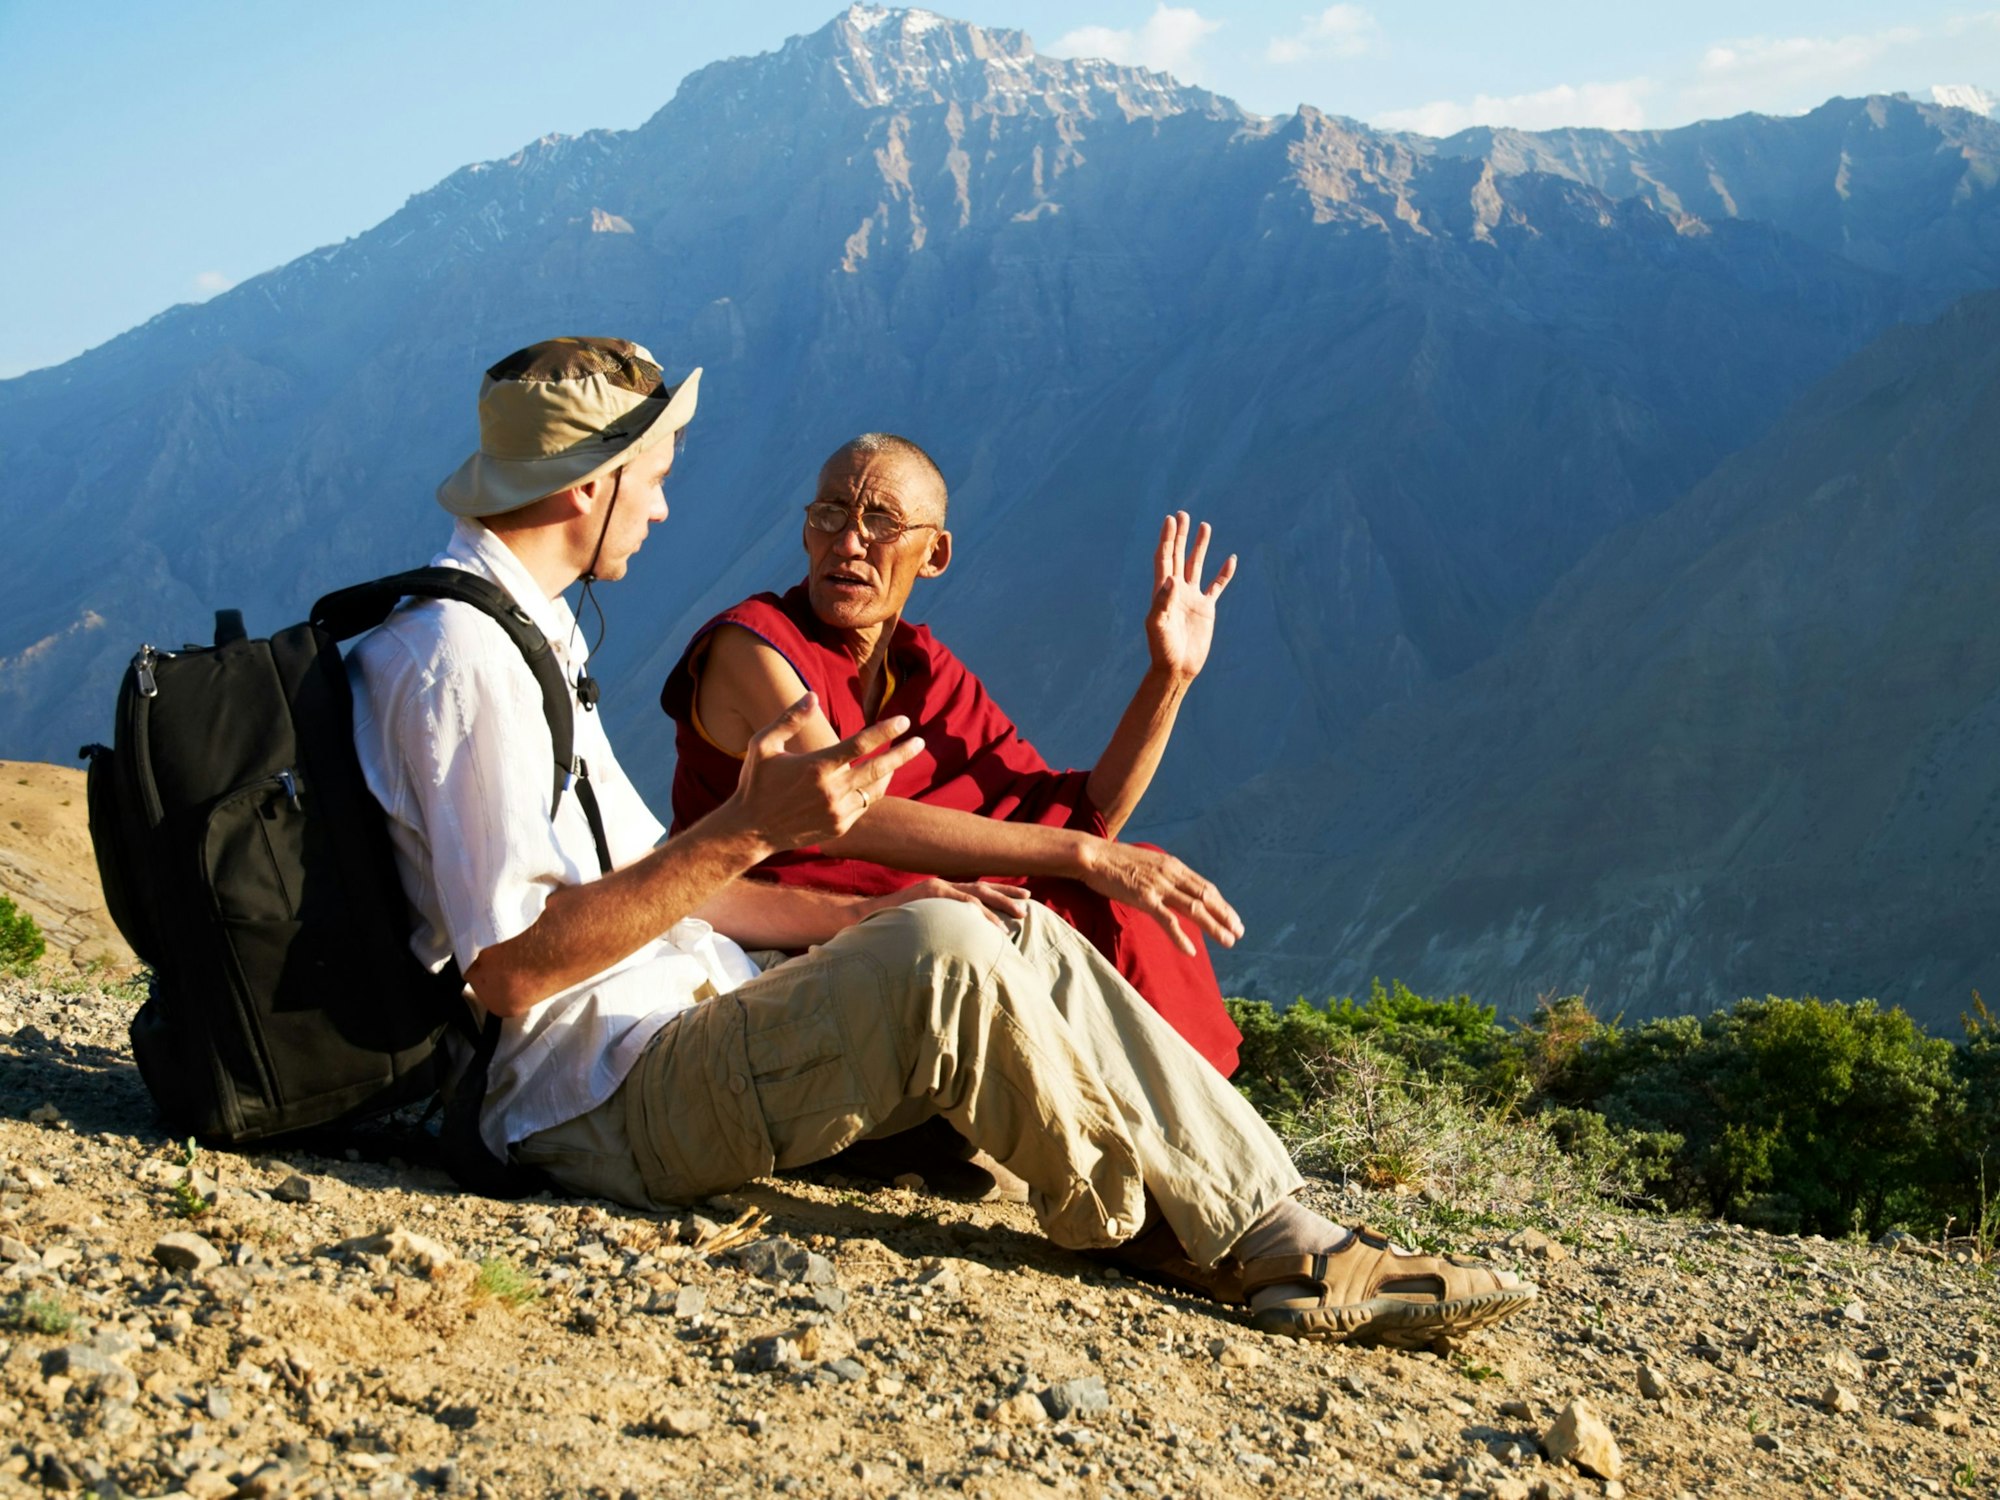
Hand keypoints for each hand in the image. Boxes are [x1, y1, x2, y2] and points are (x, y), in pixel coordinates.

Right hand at [727, 694, 923, 852]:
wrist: (749, 830)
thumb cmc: (755, 783)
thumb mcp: (763, 745)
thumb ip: (789, 718)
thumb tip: (812, 694)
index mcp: (816, 767)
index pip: (861, 745)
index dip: (885, 731)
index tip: (904, 721)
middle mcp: (831, 791)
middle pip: (879, 769)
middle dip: (903, 753)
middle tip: (920, 741)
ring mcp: (837, 812)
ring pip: (874, 790)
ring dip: (889, 773)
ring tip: (898, 758)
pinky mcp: (839, 827)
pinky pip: (864, 806)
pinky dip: (871, 792)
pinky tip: (875, 780)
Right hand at [859, 878, 1033, 931]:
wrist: (865, 918)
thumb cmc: (893, 923)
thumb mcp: (924, 920)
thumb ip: (942, 921)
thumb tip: (961, 936)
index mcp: (943, 891)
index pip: (978, 890)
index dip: (1002, 892)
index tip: (1023, 897)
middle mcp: (943, 885)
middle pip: (983, 888)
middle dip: (1007, 895)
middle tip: (1028, 904)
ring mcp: (937, 888)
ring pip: (977, 894)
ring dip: (1001, 905)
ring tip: (1020, 915)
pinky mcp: (930, 894)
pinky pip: (961, 903)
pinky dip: (980, 913)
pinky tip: (995, 924)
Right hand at [1079, 840, 1241, 955]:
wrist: (1093, 855)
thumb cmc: (1116, 861)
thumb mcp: (1147, 863)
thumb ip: (1163, 875)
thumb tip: (1175, 889)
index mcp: (1173, 866)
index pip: (1205, 887)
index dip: (1222, 904)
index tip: (1233, 918)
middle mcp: (1171, 874)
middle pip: (1206, 898)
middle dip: (1225, 916)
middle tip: (1239, 932)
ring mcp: (1159, 886)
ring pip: (1194, 909)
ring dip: (1214, 927)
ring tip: (1228, 942)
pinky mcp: (1144, 898)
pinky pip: (1167, 920)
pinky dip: (1181, 936)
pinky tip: (1191, 950)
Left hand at [1146, 512, 1234, 681]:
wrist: (1177, 668)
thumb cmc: (1162, 649)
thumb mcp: (1158, 626)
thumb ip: (1162, 602)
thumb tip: (1171, 580)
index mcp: (1162, 591)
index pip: (1164, 558)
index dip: (1167, 538)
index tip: (1170, 519)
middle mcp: (1176, 590)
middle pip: (1178, 555)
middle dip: (1181, 535)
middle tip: (1183, 514)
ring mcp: (1192, 598)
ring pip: (1196, 565)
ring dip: (1200, 547)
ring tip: (1205, 526)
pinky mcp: (1206, 608)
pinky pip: (1217, 586)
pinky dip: (1224, 573)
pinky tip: (1230, 559)